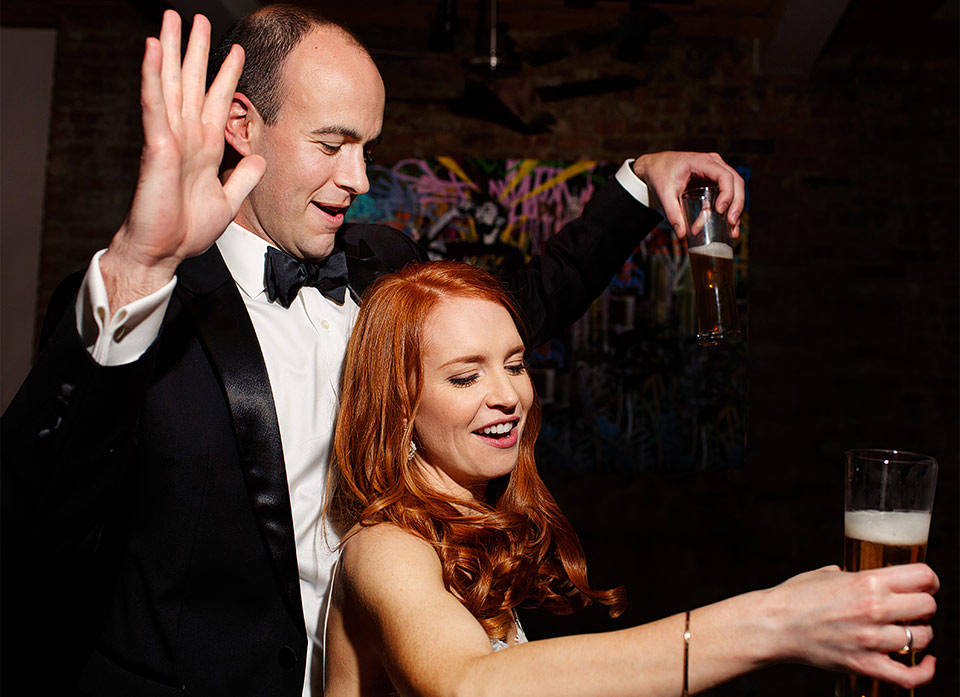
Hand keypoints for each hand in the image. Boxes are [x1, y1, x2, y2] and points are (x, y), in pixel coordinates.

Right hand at [101, 11, 264, 307]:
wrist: (165, 251)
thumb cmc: (188, 229)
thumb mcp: (229, 199)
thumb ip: (243, 177)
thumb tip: (257, 158)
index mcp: (204, 147)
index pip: (217, 101)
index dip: (227, 75)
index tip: (238, 51)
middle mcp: (187, 137)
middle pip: (191, 83)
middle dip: (195, 50)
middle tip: (197, 17)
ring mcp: (170, 138)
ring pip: (170, 84)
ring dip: (170, 50)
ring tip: (171, 19)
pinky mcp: (156, 146)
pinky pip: (154, 105)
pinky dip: (151, 76)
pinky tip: (151, 49)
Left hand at [631, 151, 743, 237]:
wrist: (655, 166)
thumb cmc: (660, 174)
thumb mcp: (664, 193)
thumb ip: (672, 213)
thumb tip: (681, 234)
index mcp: (702, 162)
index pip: (724, 175)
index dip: (727, 193)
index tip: (720, 211)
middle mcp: (714, 163)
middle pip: (736, 181)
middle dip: (736, 203)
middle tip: (731, 223)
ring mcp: (716, 171)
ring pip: (736, 187)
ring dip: (736, 208)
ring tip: (732, 229)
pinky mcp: (715, 180)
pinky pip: (728, 192)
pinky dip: (730, 208)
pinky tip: (730, 225)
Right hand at [765, 564, 937, 688]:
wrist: (773, 625)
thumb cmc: (794, 597)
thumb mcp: (826, 574)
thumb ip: (853, 576)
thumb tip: (866, 580)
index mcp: (866, 581)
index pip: (922, 576)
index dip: (929, 579)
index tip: (925, 584)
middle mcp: (873, 609)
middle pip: (927, 607)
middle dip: (923, 605)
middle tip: (912, 607)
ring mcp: (870, 639)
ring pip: (922, 638)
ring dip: (918, 633)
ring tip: (906, 630)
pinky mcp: (864, 664)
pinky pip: (909, 675)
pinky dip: (926, 672)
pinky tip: (927, 662)